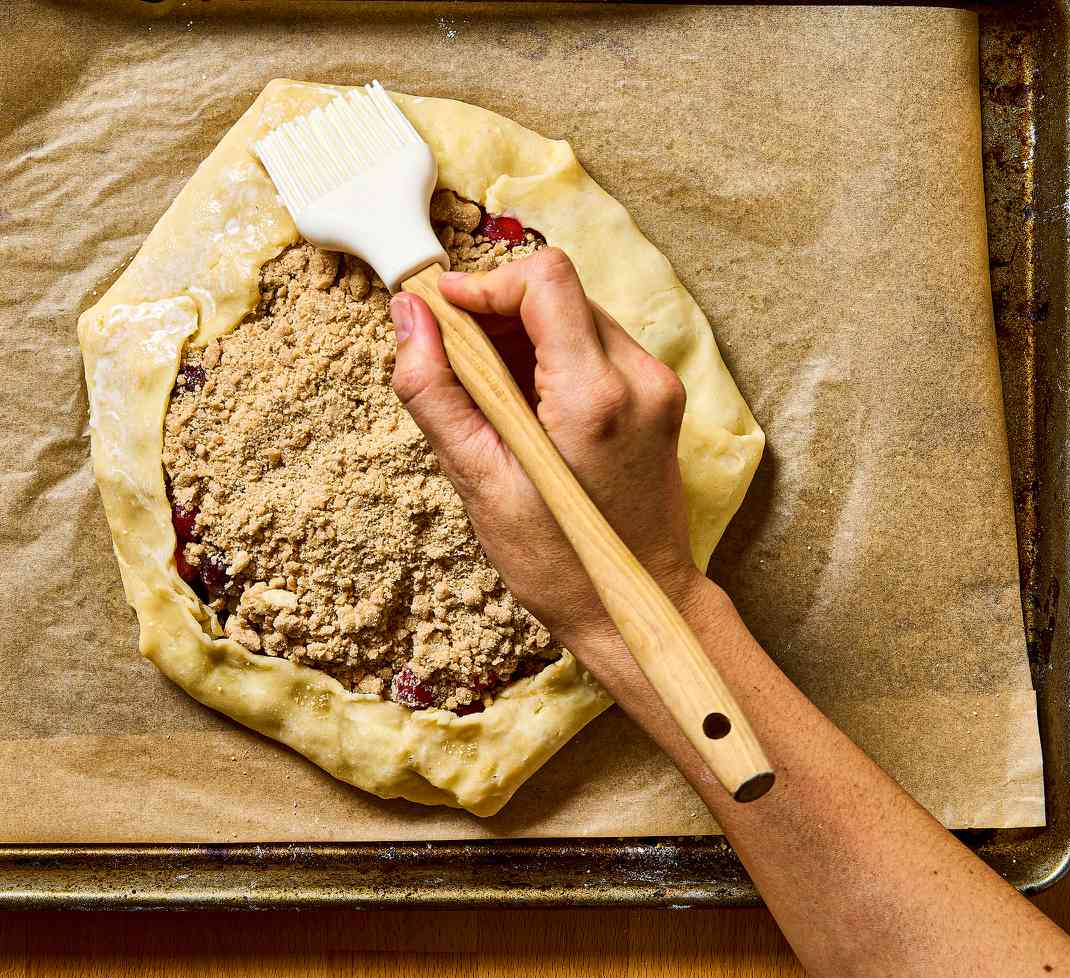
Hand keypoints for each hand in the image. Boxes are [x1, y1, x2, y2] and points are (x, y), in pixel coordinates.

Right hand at [388, 247, 699, 657]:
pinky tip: (530, 411)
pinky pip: (599, 349)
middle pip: (559, 293)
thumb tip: (408, 317)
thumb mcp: (480, 482)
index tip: (445, 311)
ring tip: (493, 398)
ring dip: (526, 338)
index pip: (544, 278)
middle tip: (459, 364)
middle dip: (500, 314)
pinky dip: (556, 361)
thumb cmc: (559, 566)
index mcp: (593, 396)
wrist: (634, 607)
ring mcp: (657, 387)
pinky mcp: (661, 400)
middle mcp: (638, 378)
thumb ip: (436, 392)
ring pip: (578, 317)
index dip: (485, 284)